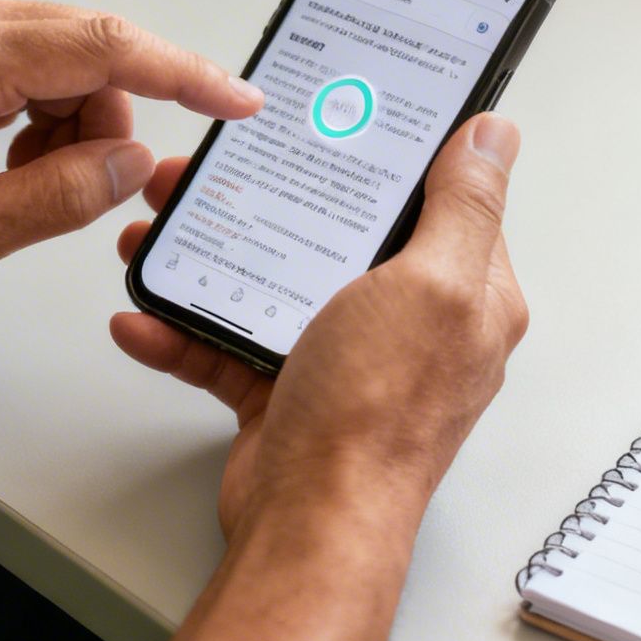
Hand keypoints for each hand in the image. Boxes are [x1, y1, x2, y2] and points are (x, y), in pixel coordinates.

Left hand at [0, 0, 262, 296]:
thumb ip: (66, 194)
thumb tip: (134, 160)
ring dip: (71, 124)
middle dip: (107, 121)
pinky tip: (6, 162)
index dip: (186, 75)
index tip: (237, 99)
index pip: (109, 47)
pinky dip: (43, 115)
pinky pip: (35, 63)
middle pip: (93, 49)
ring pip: (68, 59)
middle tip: (80, 188)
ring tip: (18, 185)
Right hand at [112, 114, 528, 536]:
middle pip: (336, 232)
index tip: (337, 117)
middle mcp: (408, 323)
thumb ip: (463, 206)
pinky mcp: (286, 389)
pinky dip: (181, 329)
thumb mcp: (433, 285)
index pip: (435, 198)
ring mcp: (344, 357)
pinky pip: (227, 342)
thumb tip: (494, 138)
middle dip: (269, 198)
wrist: (308, 523)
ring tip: (157, 233)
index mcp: (463, 292)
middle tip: (211, 172)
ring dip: (208, 256)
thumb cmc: (377, 418)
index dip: (387, 153)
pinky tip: (146, 315)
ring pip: (272, 280)